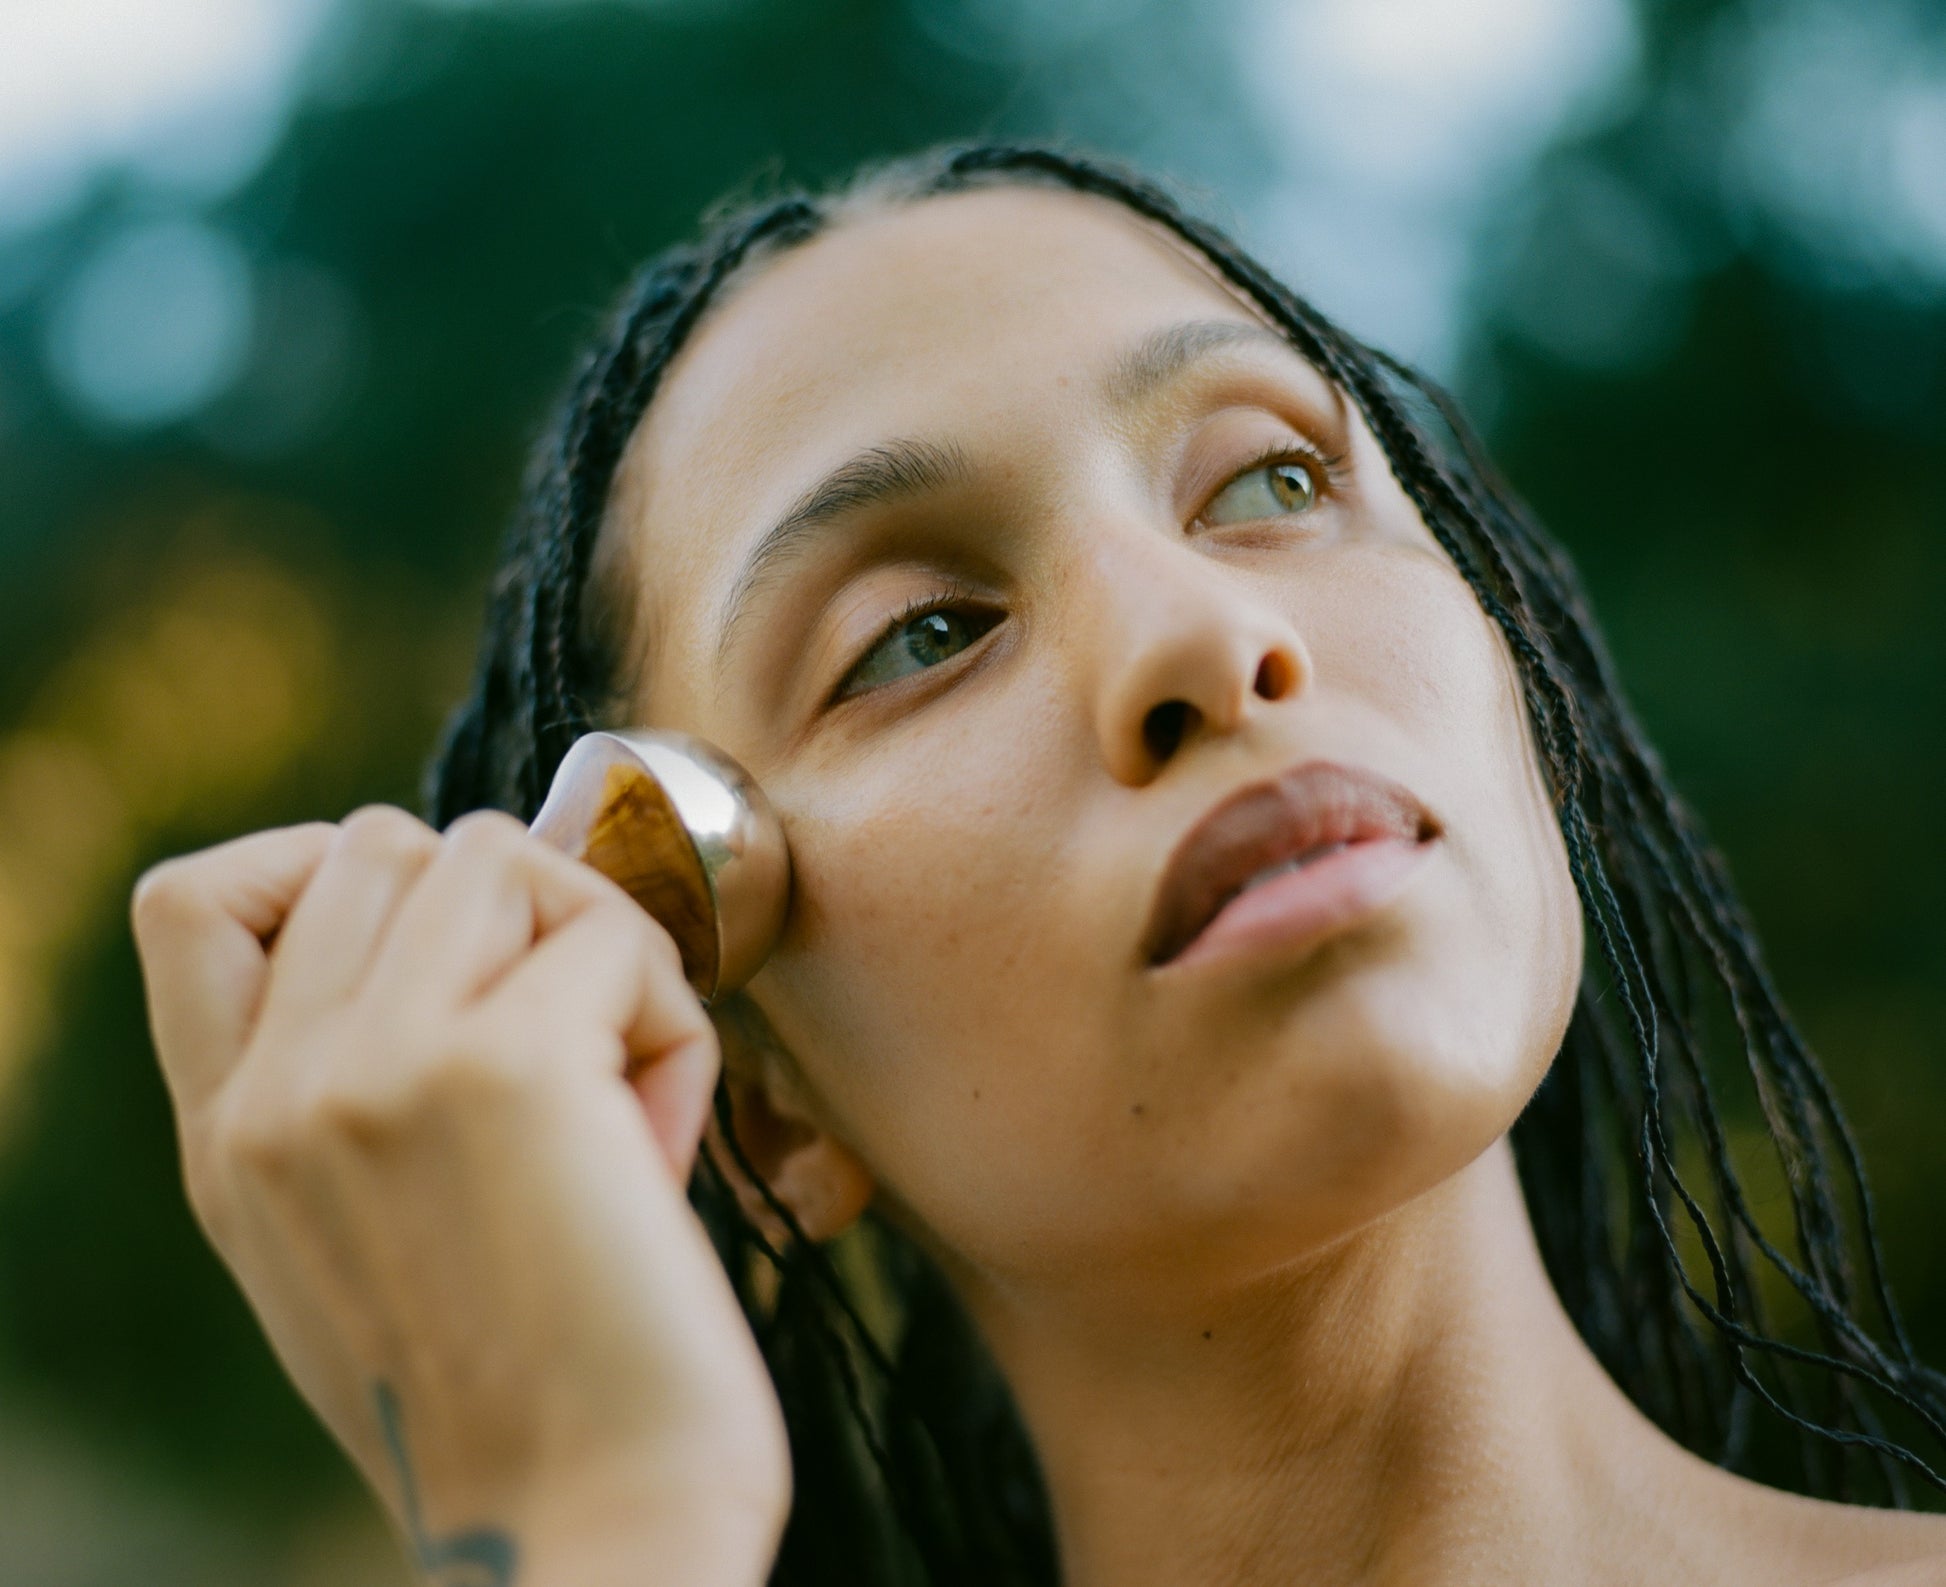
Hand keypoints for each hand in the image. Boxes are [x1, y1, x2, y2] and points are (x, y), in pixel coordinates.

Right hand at [131, 807, 789, 1585]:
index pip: (197, 897)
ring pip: (498, 854)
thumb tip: (462, 927)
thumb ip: (349, 1094)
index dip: (324, 872)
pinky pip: (620, 935)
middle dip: (504, 912)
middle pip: (380, 840)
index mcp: (229, 1138)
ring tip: (623, 1082)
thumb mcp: (354, 1243)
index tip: (441, 954)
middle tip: (567, 1041)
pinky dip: (671, 1019)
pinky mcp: (511, 1069)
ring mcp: (381, 1069)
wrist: (589, 1526)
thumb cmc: (522, 1390)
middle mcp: (280, 1093)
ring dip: (596, 946)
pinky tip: (666, 1141)